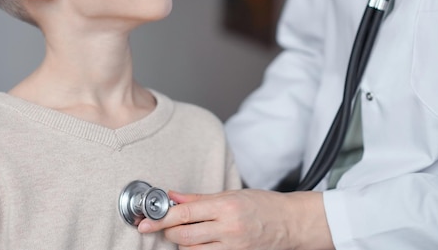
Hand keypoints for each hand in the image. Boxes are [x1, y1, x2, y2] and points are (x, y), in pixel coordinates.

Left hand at [137, 189, 333, 249]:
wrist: (291, 223)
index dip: (160, 218)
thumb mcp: (230, 194)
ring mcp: (233, 247)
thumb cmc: (263, 204)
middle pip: (183, 236)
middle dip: (168, 232)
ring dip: (182, 243)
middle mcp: (228, 228)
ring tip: (186, 233)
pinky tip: (199, 243)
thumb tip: (173, 196)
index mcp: (225, 206)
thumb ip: (198, 197)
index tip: (146, 222)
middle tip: (165, 226)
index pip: (184, 213)